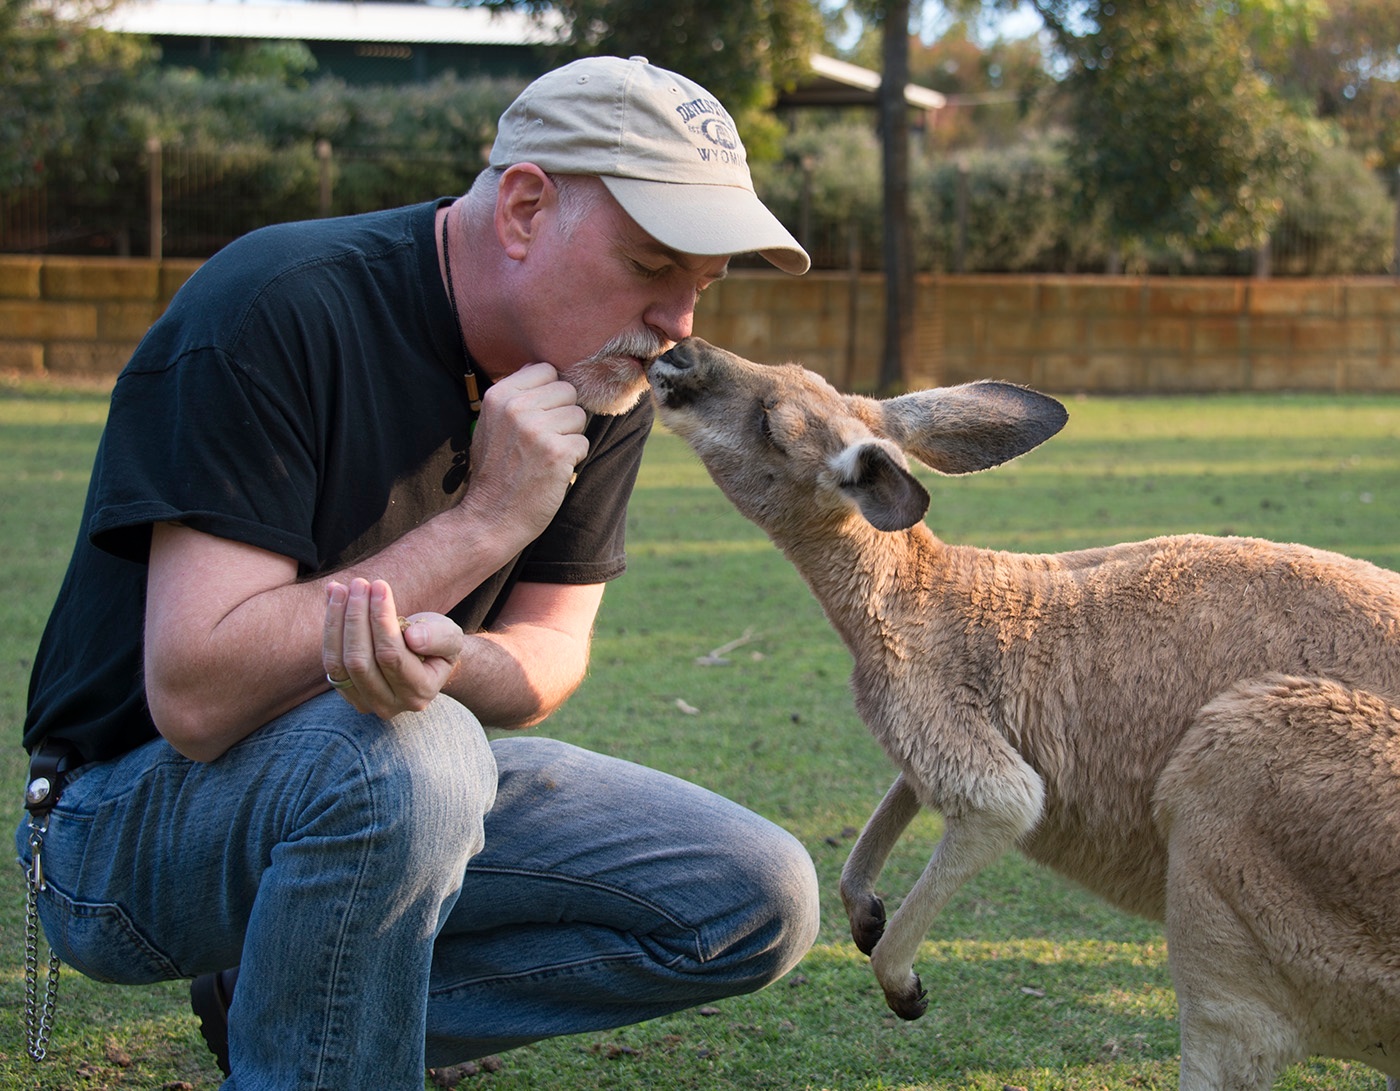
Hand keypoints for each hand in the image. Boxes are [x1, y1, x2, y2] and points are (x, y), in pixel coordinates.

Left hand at [322, 578, 463, 715]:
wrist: (425, 661)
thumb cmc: (438, 644)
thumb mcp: (450, 637)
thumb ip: (439, 638)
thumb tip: (413, 637)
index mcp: (419, 692)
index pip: (392, 655)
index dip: (382, 619)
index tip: (380, 586)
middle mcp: (389, 705)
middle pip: (361, 661)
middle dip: (356, 617)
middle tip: (360, 583)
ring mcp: (364, 703)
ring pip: (339, 663)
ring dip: (337, 621)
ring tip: (340, 588)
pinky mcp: (346, 693)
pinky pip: (330, 663)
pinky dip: (329, 628)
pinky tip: (333, 598)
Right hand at [464, 362, 589, 541]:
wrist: (490, 517)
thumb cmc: (495, 473)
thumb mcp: (491, 425)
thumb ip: (514, 397)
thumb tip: (541, 369)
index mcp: (498, 395)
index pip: (546, 370)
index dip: (550, 395)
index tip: (539, 417)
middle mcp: (516, 408)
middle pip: (567, 391)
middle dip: (563, 416)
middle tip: (543, 442)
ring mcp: (537, 429)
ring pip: (578, 416)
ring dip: (569, 438)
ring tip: (546, 457)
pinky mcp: (556, 452)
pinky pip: (583, 442)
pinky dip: (574, 459)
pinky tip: (553, 471)